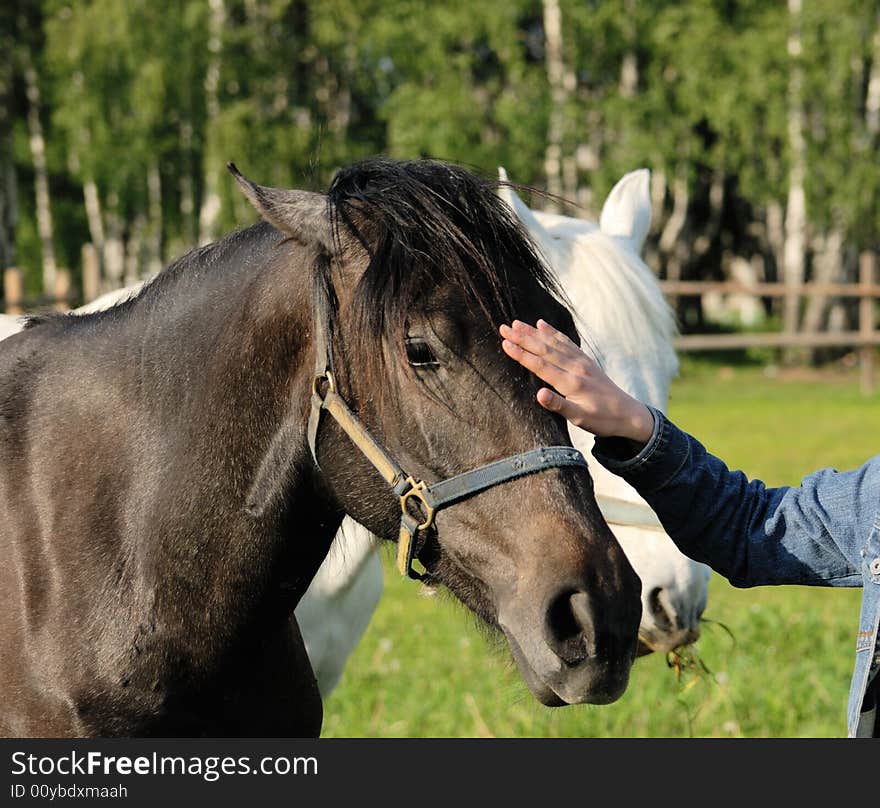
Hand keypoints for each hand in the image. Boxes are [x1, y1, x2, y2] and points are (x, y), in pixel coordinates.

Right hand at [499, 319, 654, 444]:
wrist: (629, 414)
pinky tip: (542, 325)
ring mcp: (581, 362)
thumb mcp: (581, 419)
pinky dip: (553, 332)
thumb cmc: (602, 420)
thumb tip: (539, 395)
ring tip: (516, 323)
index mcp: (571, 383)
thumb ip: (559, 406)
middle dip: (523, 338)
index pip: (541, 366)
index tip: (505, 343)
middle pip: (545, 349)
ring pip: (553, 343)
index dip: (522, 354)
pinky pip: (566, 342)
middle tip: (503, 327)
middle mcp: (575, 368)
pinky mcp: (585, 360)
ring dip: (533, 333)